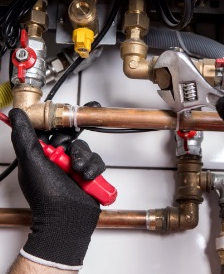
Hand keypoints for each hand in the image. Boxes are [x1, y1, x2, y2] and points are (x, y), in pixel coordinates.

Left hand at [9, 108, 104, 269]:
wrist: (67, 218)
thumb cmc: (46, 195)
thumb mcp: (31, 161)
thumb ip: (24, 136)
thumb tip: (16, 115)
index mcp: (41, 154)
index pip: (50, 130)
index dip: (58, 121)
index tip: (67, 115)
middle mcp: (58, 159)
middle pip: (71, 137)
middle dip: (74, 145)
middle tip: (70, 151)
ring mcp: (74, 167)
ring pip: (85, 149)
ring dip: (84, 159)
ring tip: (79, 171)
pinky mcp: (88, 174)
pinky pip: (97, 161)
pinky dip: (94, 168)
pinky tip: (87, 178)